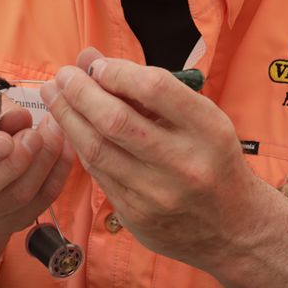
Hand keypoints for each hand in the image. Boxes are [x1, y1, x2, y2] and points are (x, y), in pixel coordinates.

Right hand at [0, 100, 74, 267]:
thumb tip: (19, 117)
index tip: (3, 139)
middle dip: (15, 162)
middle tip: (35, 135)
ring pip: (16, 199)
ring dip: (43, 163)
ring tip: (54, 131)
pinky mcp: (10, 223)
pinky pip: (40, 204)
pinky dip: (57, 175)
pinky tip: (64, 149)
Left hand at [40, 49, 258, 269]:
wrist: (234, 228)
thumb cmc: (213, 160)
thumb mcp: (202, 119)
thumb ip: (149, 89)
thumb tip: (92, 59)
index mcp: (208, 130)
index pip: (155, 88)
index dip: (117, 72)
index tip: (97, 66)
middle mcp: (184, 163)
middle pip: (116, 120)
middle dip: (80, 92)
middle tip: (63, 75)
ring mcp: (158, 194)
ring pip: (97, 150)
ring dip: (68, 117)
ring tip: (53, 95)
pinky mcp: (137, 216)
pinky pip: (98, 174)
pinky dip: (80, 146)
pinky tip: (69, 127)